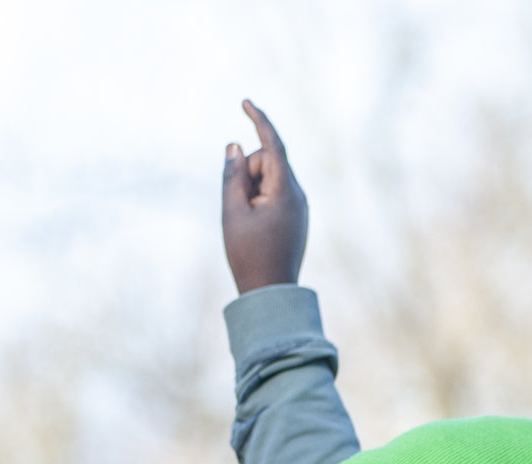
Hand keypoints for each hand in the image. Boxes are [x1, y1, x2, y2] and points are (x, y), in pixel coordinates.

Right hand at [222, 100, 306, 291]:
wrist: (271, 293)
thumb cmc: (249, 255)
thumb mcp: (232, 212)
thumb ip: (232, 175)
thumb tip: (236, 146)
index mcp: (285, 190)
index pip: (273, 144)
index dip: (259, 120)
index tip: (244, 102)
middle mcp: (298, 194)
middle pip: (266, 163)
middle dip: (246, 174)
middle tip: (238, 208)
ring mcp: (299, 206)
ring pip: (268, 179)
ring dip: (250, 191)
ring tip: (247, 224)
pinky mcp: (295, 216)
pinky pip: (272, 195)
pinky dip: (258, 200)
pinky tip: (254, 227)